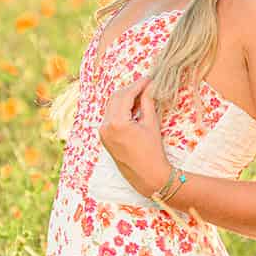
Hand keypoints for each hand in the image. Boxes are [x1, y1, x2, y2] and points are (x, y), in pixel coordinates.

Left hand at [98, 78, 170, 198]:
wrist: (147, 176)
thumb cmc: (152, 151)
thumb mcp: (151, 123)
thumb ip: (147, 102)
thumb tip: (149, 86)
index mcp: (117, 123)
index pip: (126, 95)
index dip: (138, 85)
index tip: (148, 79)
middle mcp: (105, 126)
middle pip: (115, 98)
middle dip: (130, 90)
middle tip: (145, 85)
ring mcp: (103, 132)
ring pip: (111, 106)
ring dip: (124, 98)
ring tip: (141, 96)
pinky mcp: (104, 137)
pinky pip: (110, 116)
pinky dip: (120, 109)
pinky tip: (133, 108)